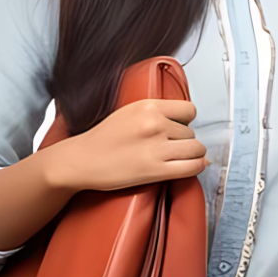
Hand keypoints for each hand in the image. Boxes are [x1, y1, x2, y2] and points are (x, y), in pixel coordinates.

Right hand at [44, 99, 208, 192]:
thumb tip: (188, 122)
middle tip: (170, 147)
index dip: (186, 121)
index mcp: (148, 107)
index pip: (189, 110)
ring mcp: (156, 148)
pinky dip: (197, 167)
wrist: (80, 160)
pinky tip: (191, 166)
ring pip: (196, 149)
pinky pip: (192, 167)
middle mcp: (154, 124)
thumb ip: (157, 112)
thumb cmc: (102, 139)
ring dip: (193, 154)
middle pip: (191, 133)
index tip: (180, 128)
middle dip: (185, 141)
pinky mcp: (156, 170)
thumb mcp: (129, 112)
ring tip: (180, 157)